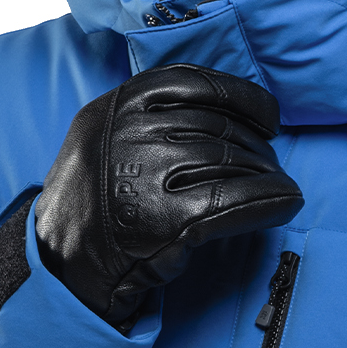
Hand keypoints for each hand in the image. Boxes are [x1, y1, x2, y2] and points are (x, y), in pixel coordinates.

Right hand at [34, 64, 301, 324]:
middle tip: (272, 166)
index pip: (197, 83)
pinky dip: (269, 203)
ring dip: (268, 176)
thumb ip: (150, 114)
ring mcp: (145, 176)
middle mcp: (129, 134)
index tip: (270, 118)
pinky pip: (235, 203)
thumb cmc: (95, 200)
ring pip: (232, 163)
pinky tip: (285, 204)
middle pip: (220, 127)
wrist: (60, 264)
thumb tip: (230, 109)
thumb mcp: (104, 136)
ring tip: (278, 187)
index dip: (245, 98)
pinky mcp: (164, 221)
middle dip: (258, 148)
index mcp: (117, 105)